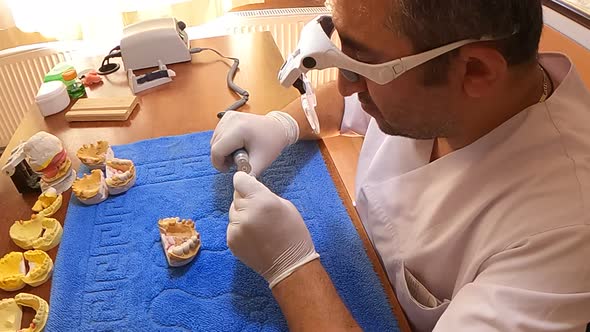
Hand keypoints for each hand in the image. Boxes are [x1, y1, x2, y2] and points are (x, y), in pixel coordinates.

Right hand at [210, 111, 298, 175]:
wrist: (278, 128)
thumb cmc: (272, 144)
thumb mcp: (261, 162)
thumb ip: (247, 174)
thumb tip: (237, 185)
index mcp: (238, 129)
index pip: (217, 150)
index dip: (220, 164)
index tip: (230, 168)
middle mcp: (231, 120)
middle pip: (214, 145)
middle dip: (223, 157)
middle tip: (238, 160)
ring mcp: (228, 116)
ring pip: (214, 140)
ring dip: (223, 150)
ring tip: (239, 152)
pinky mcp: (228, 116)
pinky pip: (218, 134)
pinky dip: (224, 142)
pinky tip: (237, 144)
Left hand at [228, 172, 318, 287]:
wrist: (289, 265)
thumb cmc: (293, 234)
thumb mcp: (285, 206)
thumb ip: (264, 194)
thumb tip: (250, 188)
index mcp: (262, 201)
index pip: (239, 181)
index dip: (244, 181)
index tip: (248, 184)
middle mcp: (246, 213)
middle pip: (236, 196)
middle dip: (246, 199)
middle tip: (260, 210)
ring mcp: (237, 228)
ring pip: (233, 211)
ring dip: (242, 214)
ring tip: (258, 225)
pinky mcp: (231, 241)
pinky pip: (232, 226)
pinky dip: (240, 228)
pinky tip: (254, 236)